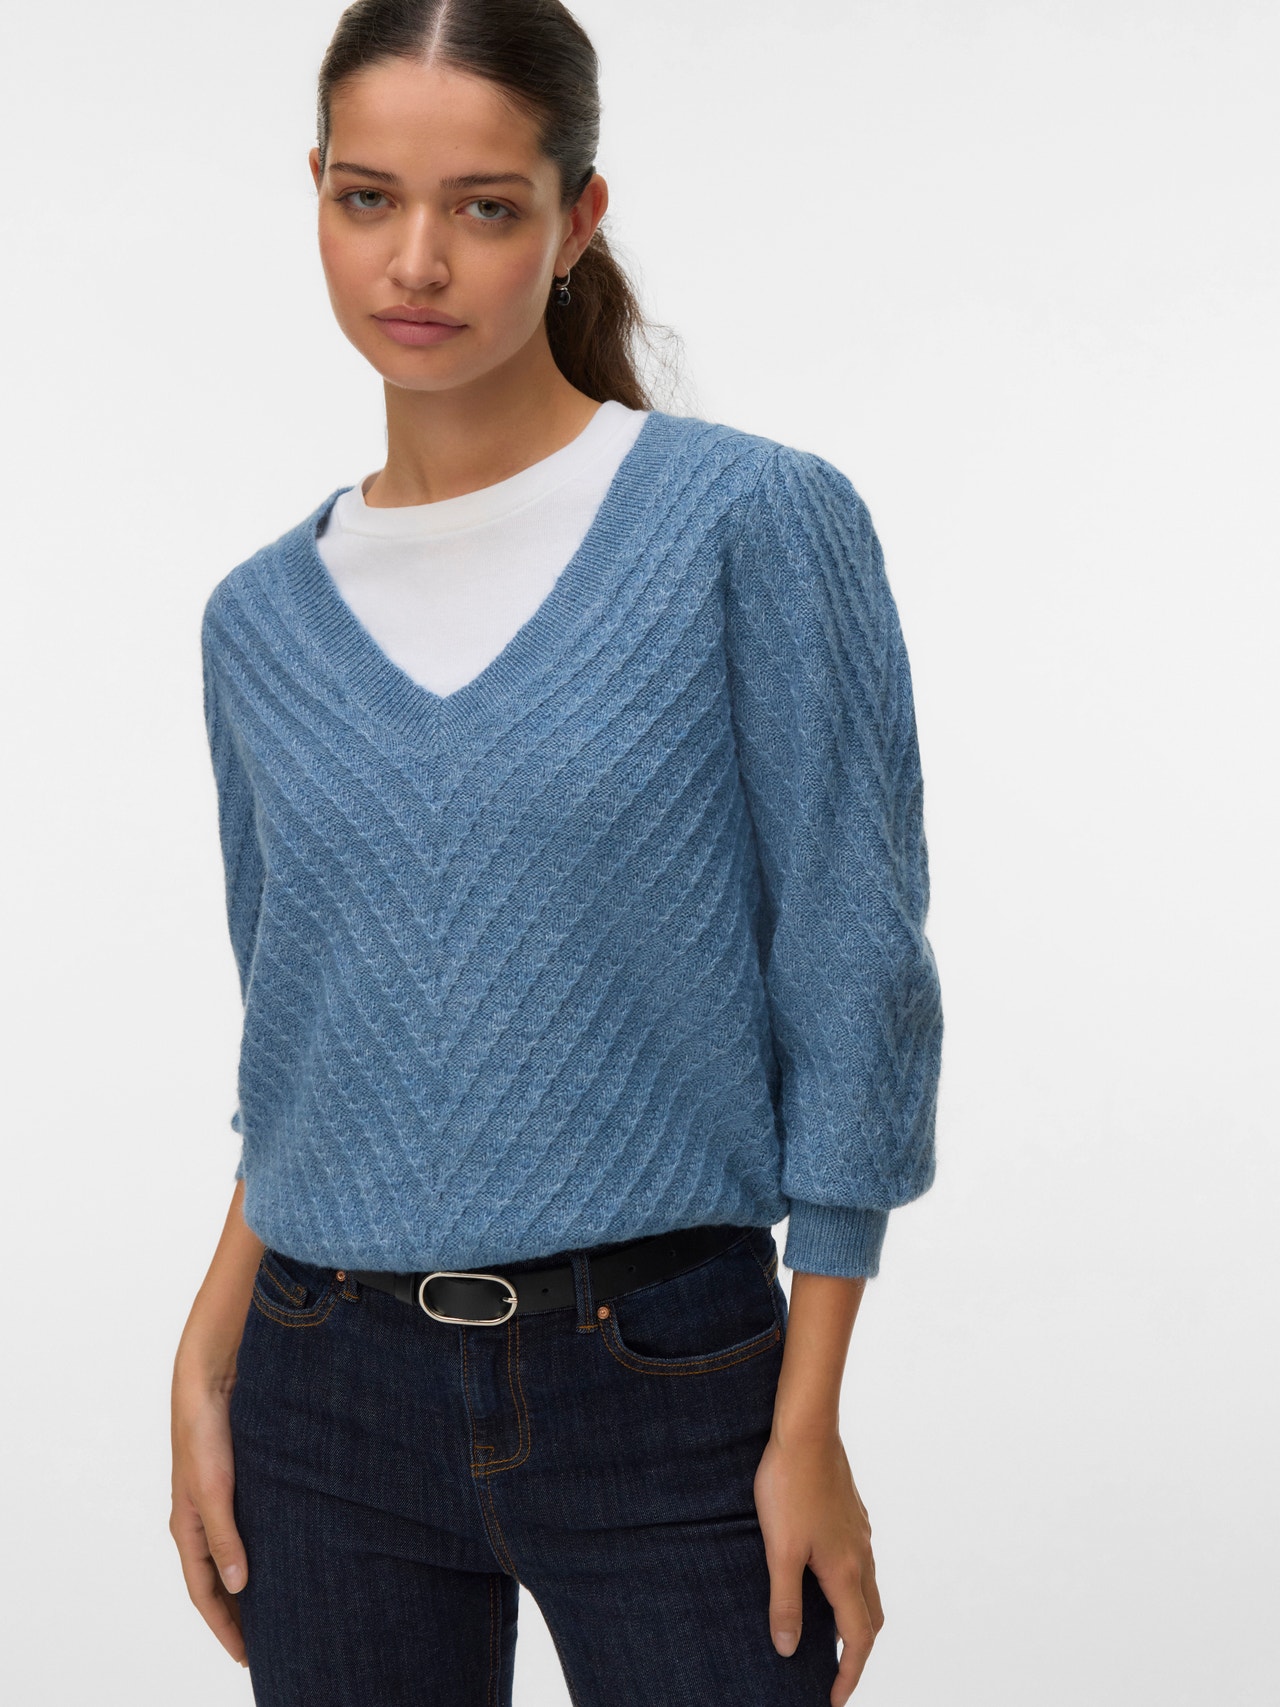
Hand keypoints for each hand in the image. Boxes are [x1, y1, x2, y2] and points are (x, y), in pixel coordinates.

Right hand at [170, 1358, 249, 1667]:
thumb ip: (224, 1538)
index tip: (246, 1657)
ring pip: (233, 1554)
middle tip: (266, 1643)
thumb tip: (238, 1585)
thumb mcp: (215, 1490)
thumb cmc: (205, 1433)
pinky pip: (248, 1527)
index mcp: (187, 1528)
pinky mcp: (236, 1481)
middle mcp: (200, 1519)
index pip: (204, 1593)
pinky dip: (261, 1548)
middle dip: (236, 1614)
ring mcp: (218, 1500)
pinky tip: (284, 1552)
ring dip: (249, 1582)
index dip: (224, 1626)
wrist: (210, 1380)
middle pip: (217, 1580)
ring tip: (278, 1606)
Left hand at [753, 1427, 883, 1704]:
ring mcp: (859, 1531)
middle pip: (872, 1617)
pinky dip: (850, 1586)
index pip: (858, 1638)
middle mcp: (861, 1554)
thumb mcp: (778, 1549)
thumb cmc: (790, 1485)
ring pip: (867, 1588)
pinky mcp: (850, 1512)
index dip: (849, 1674)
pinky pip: (859, 1562)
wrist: (806, 1429)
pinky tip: (824, 1576)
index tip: (834, 1700)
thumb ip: (784, 1602)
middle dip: (858, 1652)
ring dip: (855, 1617)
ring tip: (829, 1633)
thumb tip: (788, 1650)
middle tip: (836, 1674)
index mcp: (846, 1571)